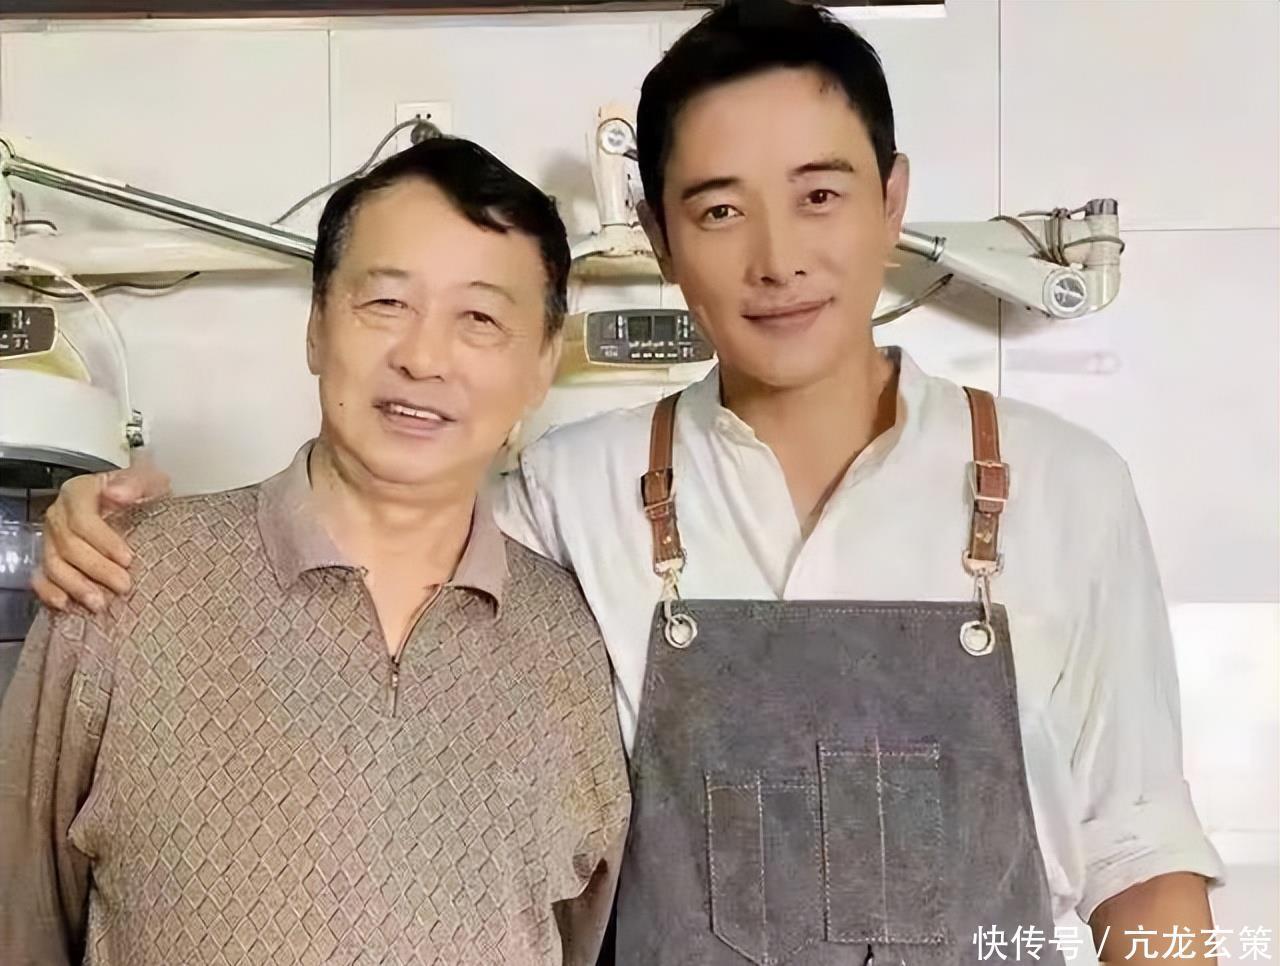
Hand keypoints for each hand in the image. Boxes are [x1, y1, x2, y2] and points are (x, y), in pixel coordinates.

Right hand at [31, 459, 170, 612]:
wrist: (132, 504)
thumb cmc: (140, 493)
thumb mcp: (147, 481)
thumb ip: (136, 483)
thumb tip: (117, 494)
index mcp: (78, 492)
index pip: (83, 519)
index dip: (103, 541)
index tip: (128, 559)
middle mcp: (59, 515)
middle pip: (69, 545)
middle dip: (97, 569)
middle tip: (124, 586)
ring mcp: (51, 538)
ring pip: (54, 564)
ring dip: (76, 586)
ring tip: (101, 603)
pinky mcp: (50, 558)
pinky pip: (40, 576)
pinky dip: (50, 592)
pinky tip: (66, 604)